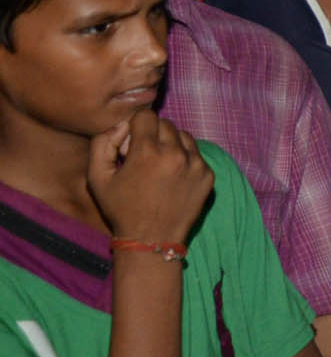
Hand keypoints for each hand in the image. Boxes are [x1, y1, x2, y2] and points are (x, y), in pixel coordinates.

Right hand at [86, 112, 212, 246]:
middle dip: (153, 133)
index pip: (146, 116)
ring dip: (171, 143)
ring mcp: (196, 164)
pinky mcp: (208, 175)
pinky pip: (196, 154)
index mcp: (147, 152)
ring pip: (183, 136)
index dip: (135, 126)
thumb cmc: (121, 209)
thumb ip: (103, 142)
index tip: (131, 142)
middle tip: (144, 154)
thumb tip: (121, 125)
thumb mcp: (97, 177)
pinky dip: (185, 159)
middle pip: (165, 124)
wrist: (151, 239)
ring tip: (159, 164)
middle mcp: (175, 154)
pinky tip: (172, 176)